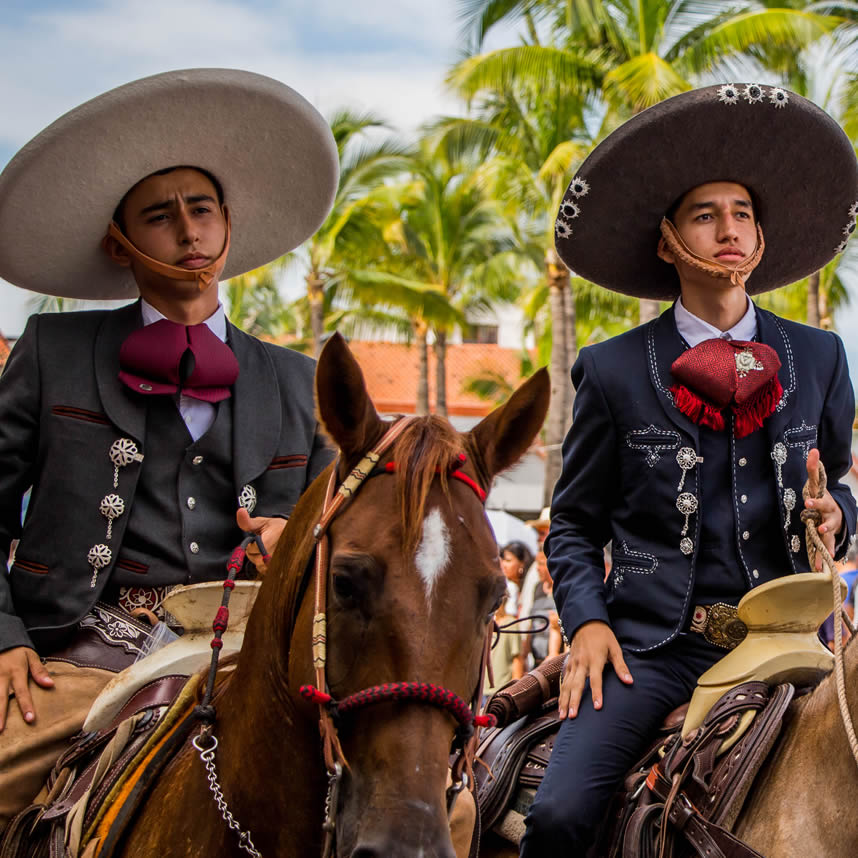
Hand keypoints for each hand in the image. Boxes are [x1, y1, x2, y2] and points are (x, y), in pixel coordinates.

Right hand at [0, 647, 53, 730]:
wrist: (1, 641)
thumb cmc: (17, 652)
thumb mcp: (31, 656)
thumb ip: (39, 671)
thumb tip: (50, 684)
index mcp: (16, 672)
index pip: (22, 692)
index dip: (26, 706)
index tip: (30, 719)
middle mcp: (2, 677)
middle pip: (1, 698)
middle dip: (0, 715)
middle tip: (0, 730)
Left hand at [235, 508, 287, 574]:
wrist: (293, 533)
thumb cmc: (277, 528)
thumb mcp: (262, 522)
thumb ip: (248, 521)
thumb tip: (240, 511)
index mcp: (271, 540)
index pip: (252, 550)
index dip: (252, 545)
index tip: (258, 539)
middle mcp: (276, 553)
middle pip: (255, 559)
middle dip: (254, 553)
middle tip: (262, 544)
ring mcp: (279, 561)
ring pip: (260, 566)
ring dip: (259, 559)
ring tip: (265, 551)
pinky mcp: (280, 567)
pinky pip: (265, 571)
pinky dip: (264, 566)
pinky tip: (268, 557)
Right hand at [558, 621, 631, 719]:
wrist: (586, 622)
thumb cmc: (603, 636)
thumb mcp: (615, 648)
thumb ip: (621, 667)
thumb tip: (629, 681)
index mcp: (595, 659)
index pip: (596, 680)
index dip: (597, 694)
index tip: (597, 707)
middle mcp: (582, 663)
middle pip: (576, 685)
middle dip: (574, 701)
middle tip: (573, 716)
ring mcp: (573, 663)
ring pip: (567, 684)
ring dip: (564, 700)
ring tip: (563, 715)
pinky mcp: (568, 663)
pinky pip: (563, 680)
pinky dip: (561, 693)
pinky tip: (560, 704)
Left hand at [805, 448, 842, 569]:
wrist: (834, 507)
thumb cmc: (820, 494)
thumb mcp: (817, 481)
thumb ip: (813, 467)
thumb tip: (813, 450)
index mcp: (825, 502)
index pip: (820, 501)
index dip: (814, 503)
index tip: (807, 503)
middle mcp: (830, 515)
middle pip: (828, 519)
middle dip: (824, 524)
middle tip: (819, 527)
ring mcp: (831, 527)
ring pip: (829, 536)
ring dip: (826, 544)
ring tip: (824, 555)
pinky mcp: (828, 537)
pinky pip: (825, 548)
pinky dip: (822, 557)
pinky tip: (819, 568)